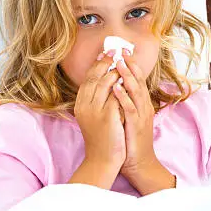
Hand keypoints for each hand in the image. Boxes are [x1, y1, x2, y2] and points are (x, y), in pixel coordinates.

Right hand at [74, 50, 125, 168]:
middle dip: (106, 61)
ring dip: (115, 70)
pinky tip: (130, 78)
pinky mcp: (108, 117)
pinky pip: (116, 96)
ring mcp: (95, 111)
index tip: (107, 52)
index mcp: (80, 105)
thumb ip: (97, 100)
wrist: (102, 160)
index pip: (88, 79)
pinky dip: (122, 86)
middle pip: (95, 77)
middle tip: (117, 50)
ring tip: (124, 60)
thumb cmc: (101, 139)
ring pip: (104, 83)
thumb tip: (108, 81)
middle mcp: (84, 106)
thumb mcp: (94, 117)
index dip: (98, 64)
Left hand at [111, 49, 157, 175]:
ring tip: (119, 63)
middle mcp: (144, 107)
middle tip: (122, 50)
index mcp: (141, 104)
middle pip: (139, 81)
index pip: (137, 79)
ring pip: (136, 92)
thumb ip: (124, 102)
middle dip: (131, 65)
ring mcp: (142, 116)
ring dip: (128, 76)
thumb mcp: (128, 117)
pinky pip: (130, 109)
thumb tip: (115, 87)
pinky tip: (116, 88)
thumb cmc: (130, 140)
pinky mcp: (136, 126)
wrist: (139, 163)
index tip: (122, 51)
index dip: (131, 65)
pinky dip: (123, 97)